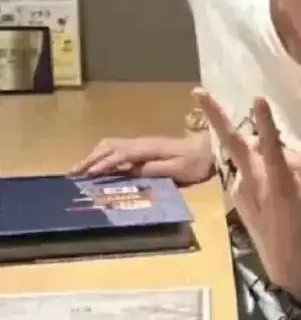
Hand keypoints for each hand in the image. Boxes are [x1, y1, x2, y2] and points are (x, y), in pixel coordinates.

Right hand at [71, 134, 213, 184]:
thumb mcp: (178, 170)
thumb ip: (154, 170)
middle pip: (109, 147)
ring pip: (111, 145)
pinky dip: (103, 155)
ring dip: (94, 156)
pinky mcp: (144, 147)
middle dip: (90, 160)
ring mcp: (142, 143)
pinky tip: (99, 165)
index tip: (87, 175)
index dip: (102, 165)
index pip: (119, 156)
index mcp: (147, 149)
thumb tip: (129, 172)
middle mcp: (141, 143)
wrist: (209, 150)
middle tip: (73, 175)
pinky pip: (117, 148)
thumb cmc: (196, 163)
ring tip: (80, 170)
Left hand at [195, 89, 300, 305]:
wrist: (289, 264)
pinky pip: (248, 172)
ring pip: (246, 156)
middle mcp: (252, 180)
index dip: (265, 121)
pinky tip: (274, 192)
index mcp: (277, 180)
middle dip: (214, 115)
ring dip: (254, 151)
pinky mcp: (236, 197)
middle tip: (197, 92)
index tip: (257, 99)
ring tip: (279, 176)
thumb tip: (286, 150)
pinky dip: (259, 171)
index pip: (269, 144)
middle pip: (232, 142)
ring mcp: (240, 188)